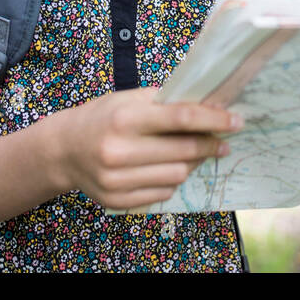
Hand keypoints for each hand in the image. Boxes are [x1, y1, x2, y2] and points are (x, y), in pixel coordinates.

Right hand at [55, 88, 240, 209]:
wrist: (64, 149)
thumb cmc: (104, 117)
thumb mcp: (130, 99)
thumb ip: (167, 102)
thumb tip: (212, 106)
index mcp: (125, 118)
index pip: (181, 118)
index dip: (213, 120)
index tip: (236, 121)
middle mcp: (118, 150)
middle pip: (184, 150)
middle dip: (210, 144)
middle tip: (223, 141)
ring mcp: (115, 179)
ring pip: (177, 175)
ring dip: (193, 163)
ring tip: (195, 153)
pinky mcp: (116, 200)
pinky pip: (162, 193)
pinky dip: (172, 180)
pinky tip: (170, 168)